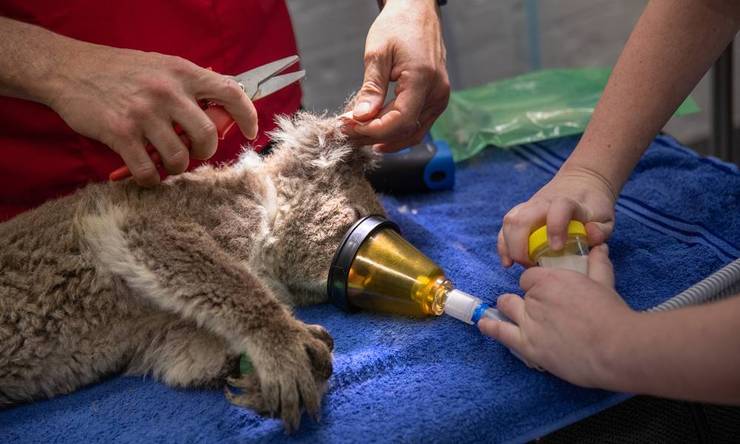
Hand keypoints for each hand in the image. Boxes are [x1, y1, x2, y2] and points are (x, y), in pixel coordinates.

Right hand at [47, 44, 257, 185]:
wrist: (68, 69)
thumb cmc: (120, 70)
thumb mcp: (161, 66)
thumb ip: (191, 85)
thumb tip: (224, 105)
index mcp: (182, 72)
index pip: (230, 93)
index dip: (247, 116)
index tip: (250, 133)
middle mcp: (167, 92)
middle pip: (207, 135)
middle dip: (205, 152)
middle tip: (195, 153)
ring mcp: (144, 113)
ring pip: (180, 158)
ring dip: (177, 168)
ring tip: (168, 163)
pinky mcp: (120, 133)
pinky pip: (148, 170)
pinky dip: (151, 179)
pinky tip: (146, 174)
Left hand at [343, 0, 449, 151]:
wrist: (417, 11)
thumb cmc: (399, 25)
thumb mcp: (378, 54)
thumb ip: (371, 88)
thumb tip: (361, 117)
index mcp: (423, 79)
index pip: (400, 121)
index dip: (373, 130)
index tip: (349, 128)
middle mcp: (437, 93)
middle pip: (406, 130)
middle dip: (374, 136)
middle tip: (347, 133)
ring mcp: (439, 98)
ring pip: (414, 133)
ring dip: (386, 138)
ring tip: (359, 135)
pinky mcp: (436, 99)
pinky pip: (418, 124)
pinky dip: (397, 131)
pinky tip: (376, 131)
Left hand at [479, 245, 635, 387]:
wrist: (616, 348)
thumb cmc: (612, 315)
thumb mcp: (604, 283)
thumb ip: (598, 264)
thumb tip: (599, 247)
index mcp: (551, 279)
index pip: (531, 277)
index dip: (538, 284)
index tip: (546, 292)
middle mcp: (535, 298)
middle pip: (521, 293)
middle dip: (528, 298)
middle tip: (543, 309)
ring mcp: (529, 322)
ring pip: (508, 307)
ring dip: (510, 308)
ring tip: (512, 311)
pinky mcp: (528, 346)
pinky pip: (501, 332)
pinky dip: (490, 327)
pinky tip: (484, 324)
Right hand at [498, 165, 617, 266]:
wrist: (582, 183)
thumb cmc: (593, 206)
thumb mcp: (606, 217)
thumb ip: (601, 229)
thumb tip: (590, 236)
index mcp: (567, 202)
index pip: (558, 209)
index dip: (555, 227)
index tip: (556, 248)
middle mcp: (543, 202)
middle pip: (522, 218)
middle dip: (520, 246)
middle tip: (531, 265)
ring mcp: (529, 206)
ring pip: (510, 221)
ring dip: (509, 245)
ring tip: (519, 264)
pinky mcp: (521, 212)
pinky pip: (505, 227)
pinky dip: (503, 245)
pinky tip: (508, 262)